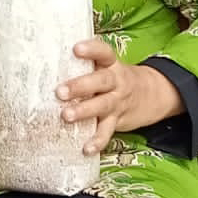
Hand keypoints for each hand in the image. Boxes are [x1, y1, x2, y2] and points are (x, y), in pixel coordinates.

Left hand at [56, 40, 183, 155]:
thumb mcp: (106, 67)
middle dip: (80, 86)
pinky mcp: (116, 121)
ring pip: (102, 105)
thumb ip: (84, 65)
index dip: (91, 49)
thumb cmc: (115, 79)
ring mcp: (117, 102)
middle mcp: (116, 82)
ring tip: (67, 116)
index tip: (76, 49)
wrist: (152, 95)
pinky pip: (107, 131)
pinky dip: (97, 141)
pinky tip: (86, 148)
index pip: (104, 53)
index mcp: (111, 65)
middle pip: (101, 81)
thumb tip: (44, 62)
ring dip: (84, 111)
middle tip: (60, 91)